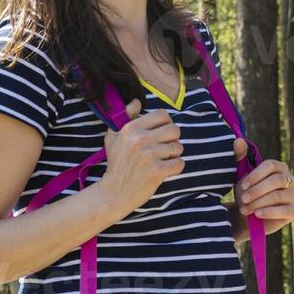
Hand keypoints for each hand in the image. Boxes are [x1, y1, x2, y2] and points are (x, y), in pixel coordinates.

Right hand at [101, 98, 184, 218]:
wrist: (114, 192)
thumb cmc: (116, 163)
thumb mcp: (113, 137)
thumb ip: (125, 116)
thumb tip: (136, 101)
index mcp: (131, 128)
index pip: (162, 115)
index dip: (166, 123)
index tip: (161, 133)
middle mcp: (140, 139)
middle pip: (174, 130)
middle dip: (172, 139)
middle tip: (164, 148)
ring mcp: (149, 156)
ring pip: (178, 147)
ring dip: (174, 155)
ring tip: (162, 160)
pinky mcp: (157, 172)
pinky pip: (179, 163)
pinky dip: (175, 167)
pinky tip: (165, 170)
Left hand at [232, 138, 293, 235]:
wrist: (247, 216)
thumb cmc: (245, 192)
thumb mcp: (240, 175)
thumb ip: (239, 156)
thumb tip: (238, 140)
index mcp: (279, 167)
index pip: (271, 165)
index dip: (256, 175)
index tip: (242, 185)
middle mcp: (290, 179)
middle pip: (276, 181)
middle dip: (256, 191)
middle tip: (243, 199)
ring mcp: (293, 195)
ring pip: (277, 196)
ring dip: (258, 203)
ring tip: (245, 209)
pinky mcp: (293, 211)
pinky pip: (283, 211)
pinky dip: (268, 212)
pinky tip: (257, 214)